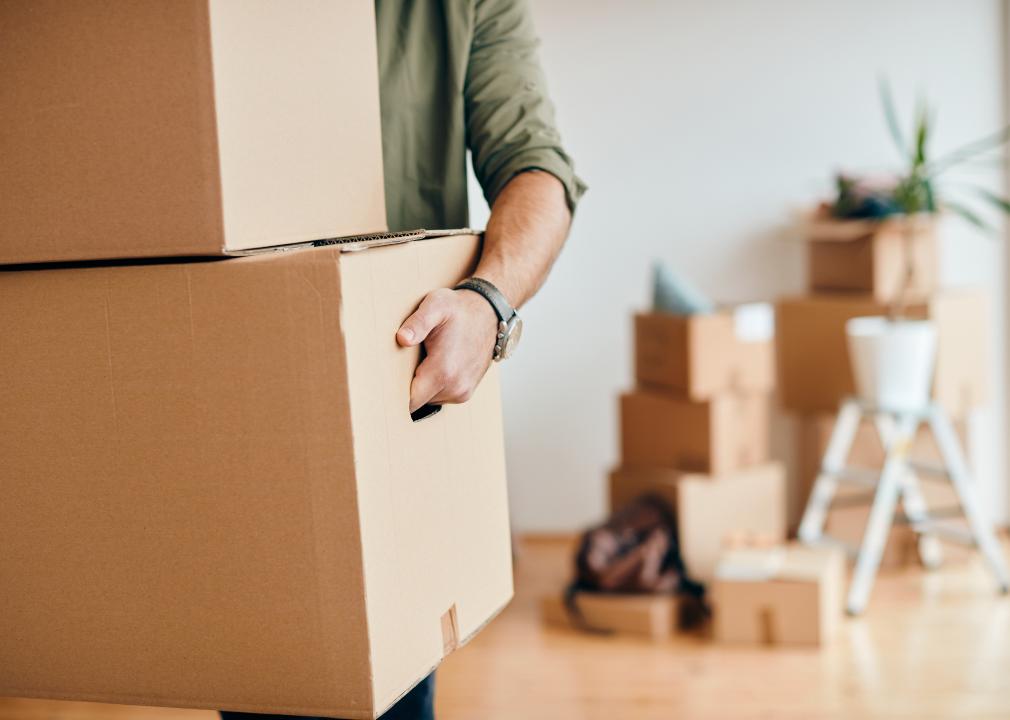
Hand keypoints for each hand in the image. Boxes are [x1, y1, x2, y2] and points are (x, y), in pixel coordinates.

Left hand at [396, 288, 498, 411]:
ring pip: (428, 400)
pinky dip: (433, 385)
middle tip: (402, 363)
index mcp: (444, 371)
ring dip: (421, 386)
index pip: (410, 401)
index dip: (395, 393)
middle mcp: (455, 387)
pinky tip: (433, 365)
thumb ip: (418, 322)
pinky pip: (440, 396)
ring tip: (422, 361)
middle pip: (417, 401)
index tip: (385, 381)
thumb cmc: (459, 309)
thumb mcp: (436, 305)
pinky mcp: (465, 392)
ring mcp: (462, 392)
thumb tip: (402, 338)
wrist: (488, 313)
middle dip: (406, 386)